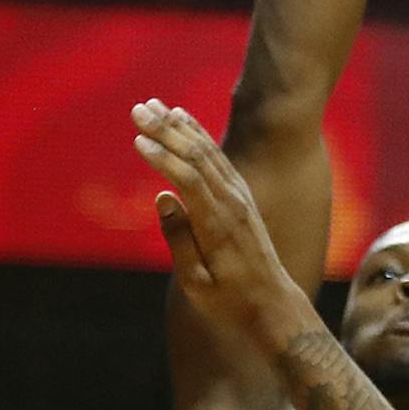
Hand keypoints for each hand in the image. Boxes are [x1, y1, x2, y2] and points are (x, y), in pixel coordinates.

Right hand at [136, 101, 317, 353]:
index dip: (163, 157)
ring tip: (153, 106)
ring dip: (180, 126)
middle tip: (137, 109)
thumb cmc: (229, 300)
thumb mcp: (197, 283)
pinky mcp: (242, 196)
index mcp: (218, 225)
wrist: (272, 303)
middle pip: (197, 156)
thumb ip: (179, 240)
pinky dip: (199, 136)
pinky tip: (183, 120)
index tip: (137, 140)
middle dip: (166, 130)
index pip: (188, 179)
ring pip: (208, 151)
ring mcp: (240, 196)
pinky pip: (218, 158)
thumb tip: (162, 198)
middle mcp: (232, 203)